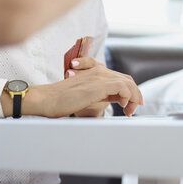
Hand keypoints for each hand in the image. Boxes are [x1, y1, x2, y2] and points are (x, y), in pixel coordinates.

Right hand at [29, 57, 143, 116]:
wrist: (47, 100)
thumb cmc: (62, 101)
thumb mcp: (87, 95)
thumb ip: (101, 94)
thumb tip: (115, 101)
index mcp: (96, 73)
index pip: (121, 79)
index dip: (131, 91)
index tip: (132, 105)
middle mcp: (99, 72)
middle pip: (127, 80)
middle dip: (135, 95)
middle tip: (132, 110)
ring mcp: (99, 76)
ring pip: (127, 83)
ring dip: (133, 97)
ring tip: (129, 111)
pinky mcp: (98, 85)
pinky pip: (123, 87)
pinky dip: (128, 97)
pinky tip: (123, 106)